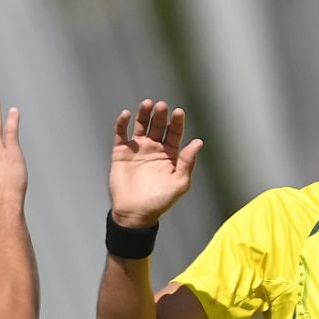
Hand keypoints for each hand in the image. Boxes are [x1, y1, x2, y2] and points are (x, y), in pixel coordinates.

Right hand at [109, 99, 202, 227]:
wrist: (134, 213)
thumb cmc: (159, 202)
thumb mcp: (179, 183)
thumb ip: (187, 162)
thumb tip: (198, 143)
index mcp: (170, 155)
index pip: (174, 133)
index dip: (177, 122)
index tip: (178, 112)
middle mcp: (154, 149)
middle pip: (158, 126)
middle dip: (160, 115)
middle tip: (162, 106)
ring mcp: (137, 149)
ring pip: (141, 126)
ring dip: (144, 114)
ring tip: (147, 104)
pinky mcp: (121, 153)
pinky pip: (121, 134)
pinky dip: (122, 124)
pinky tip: (126, 114)